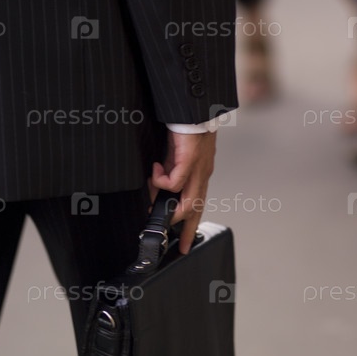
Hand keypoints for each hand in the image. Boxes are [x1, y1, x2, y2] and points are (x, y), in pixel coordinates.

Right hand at [150, 131, 216, 253]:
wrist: (195, 108)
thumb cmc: (186, 128)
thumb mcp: (175, 156)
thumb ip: (168, 172)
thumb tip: (155, 189)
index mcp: (200, 175)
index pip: (197, 205)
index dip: (191, 226)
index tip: (184, 243)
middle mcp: (202, 175)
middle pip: (197, 211)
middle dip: (187, 231)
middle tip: (179, 247)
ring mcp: (198, 169)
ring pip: (188, 202)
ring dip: (170, 209)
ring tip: (154, 207)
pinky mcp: (189, 160)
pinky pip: (175, 182)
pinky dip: (161, 181)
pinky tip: (154, 171)